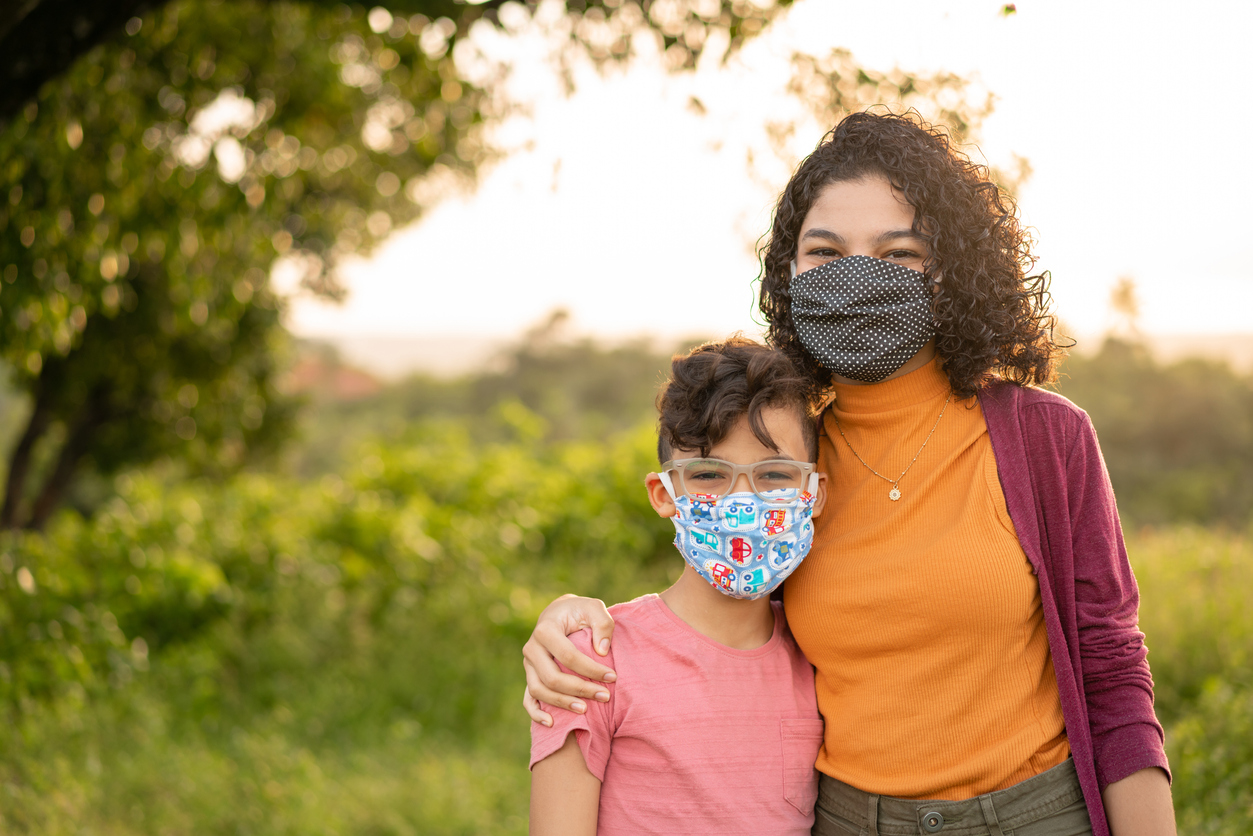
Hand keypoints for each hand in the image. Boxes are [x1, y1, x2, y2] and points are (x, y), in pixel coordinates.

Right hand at [522, 594, 616, 726]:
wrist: (559, 614)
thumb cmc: (579, 611)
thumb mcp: (594, 607)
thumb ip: (602, 623)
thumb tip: (602, 650)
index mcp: (545, 629)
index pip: (568, 656)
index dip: (591, 669)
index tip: (612, 677)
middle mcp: (532, 648)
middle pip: (552, 677)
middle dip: (579, 689)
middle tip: (605, 696)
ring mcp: (528, 664)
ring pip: (539, 690)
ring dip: (562, 703)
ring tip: (585, 710)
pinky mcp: (530, 675)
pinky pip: (527, 698)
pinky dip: (536, 713)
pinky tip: (551, 723)